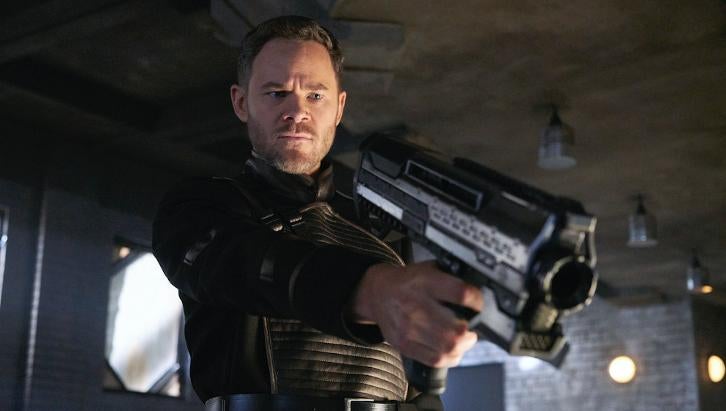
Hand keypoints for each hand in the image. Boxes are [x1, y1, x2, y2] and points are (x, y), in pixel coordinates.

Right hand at [351, 261, 483, 367]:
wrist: (378, 293)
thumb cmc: (408, 282)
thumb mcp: (429, 268)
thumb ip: (452, 276)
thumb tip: (480, 288)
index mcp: (426, 282)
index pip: (461, 294)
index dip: (477, 302)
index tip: (479, 305)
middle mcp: (416, 305)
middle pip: (457, 328)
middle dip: (472, 331)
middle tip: (474, 328)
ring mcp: (409, 327)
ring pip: (448, 347)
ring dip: (463, 346)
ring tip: (465, 340)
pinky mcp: (404, 344)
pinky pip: (435, 359)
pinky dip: (450, 358)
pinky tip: (452, 350)